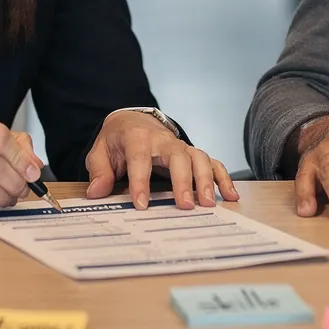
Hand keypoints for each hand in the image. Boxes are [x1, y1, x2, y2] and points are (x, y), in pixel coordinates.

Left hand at [85, 110, 239, 209]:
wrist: (134, 121)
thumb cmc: (117, 140)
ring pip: (198, 158)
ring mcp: (182, 146)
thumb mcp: (101, 152)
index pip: (140, 159)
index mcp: (138, 137)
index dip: (140, 182)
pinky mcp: (192, 154)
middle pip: (178, 157)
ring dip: (206, 181)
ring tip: (208, 204)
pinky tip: (231, 196)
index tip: (141, 205)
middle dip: (182, 182)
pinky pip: (212, 163)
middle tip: (185, 206)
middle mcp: (164, 140)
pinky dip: (223, 178)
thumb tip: (97, 192)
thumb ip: (99, 171)